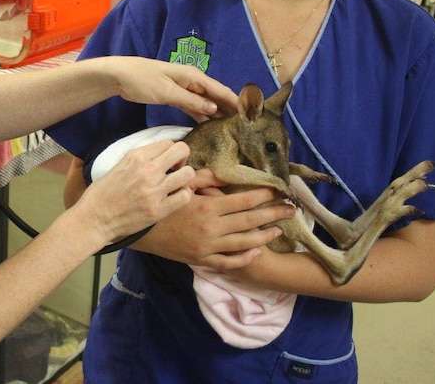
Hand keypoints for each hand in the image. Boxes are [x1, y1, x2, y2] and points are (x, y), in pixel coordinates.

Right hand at [73, 140, 195, 244]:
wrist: (93, 219)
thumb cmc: (102, 194)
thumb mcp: (118, 165)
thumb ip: (139, 159)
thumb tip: (158, 155)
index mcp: (136, 157)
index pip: (168, 142)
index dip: (171, 151)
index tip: (167, 161)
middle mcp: (147, 170)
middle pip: (182, 151)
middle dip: (182, 158)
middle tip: (176, 169)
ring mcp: (153, 191)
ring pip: (188, 174)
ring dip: (185, 178)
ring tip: (176, 184)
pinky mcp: (157, 211)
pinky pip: (185, 197)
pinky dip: (183, 196)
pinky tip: (174, 198)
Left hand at [103, 57, 237, 121]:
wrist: (120, 76)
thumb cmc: (142, 80)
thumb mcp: (167, 92)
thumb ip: (191, 101)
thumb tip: (214, 109)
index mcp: (193, 77)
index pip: (221, 90)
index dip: (236, 101)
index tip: (251, 114)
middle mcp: (192, 81)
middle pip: (216, 96)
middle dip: (230, 109)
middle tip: (245, 125)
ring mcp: (184, 89)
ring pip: (206, 102)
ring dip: (217, 114)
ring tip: (231, 129)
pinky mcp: (175, 96)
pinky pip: (194, 106)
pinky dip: (202, 115)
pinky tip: (209, 126)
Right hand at [134, 173, 294, 269]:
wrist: (142, 233)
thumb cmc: (162, 206)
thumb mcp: (181, 187)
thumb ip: (204, 179)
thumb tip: (226, 173)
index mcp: (208, 207)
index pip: (244, 200)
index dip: (264, 195)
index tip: (279, 191)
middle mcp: (212, 228)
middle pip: (250, 221)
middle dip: (274, 214)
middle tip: (292, 209)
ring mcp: (209, 247)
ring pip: (245, 243)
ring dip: (265, 236)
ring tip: (280, 230)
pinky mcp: (203, 260)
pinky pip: (230, 262)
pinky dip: (245, 258)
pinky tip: (257, 251)